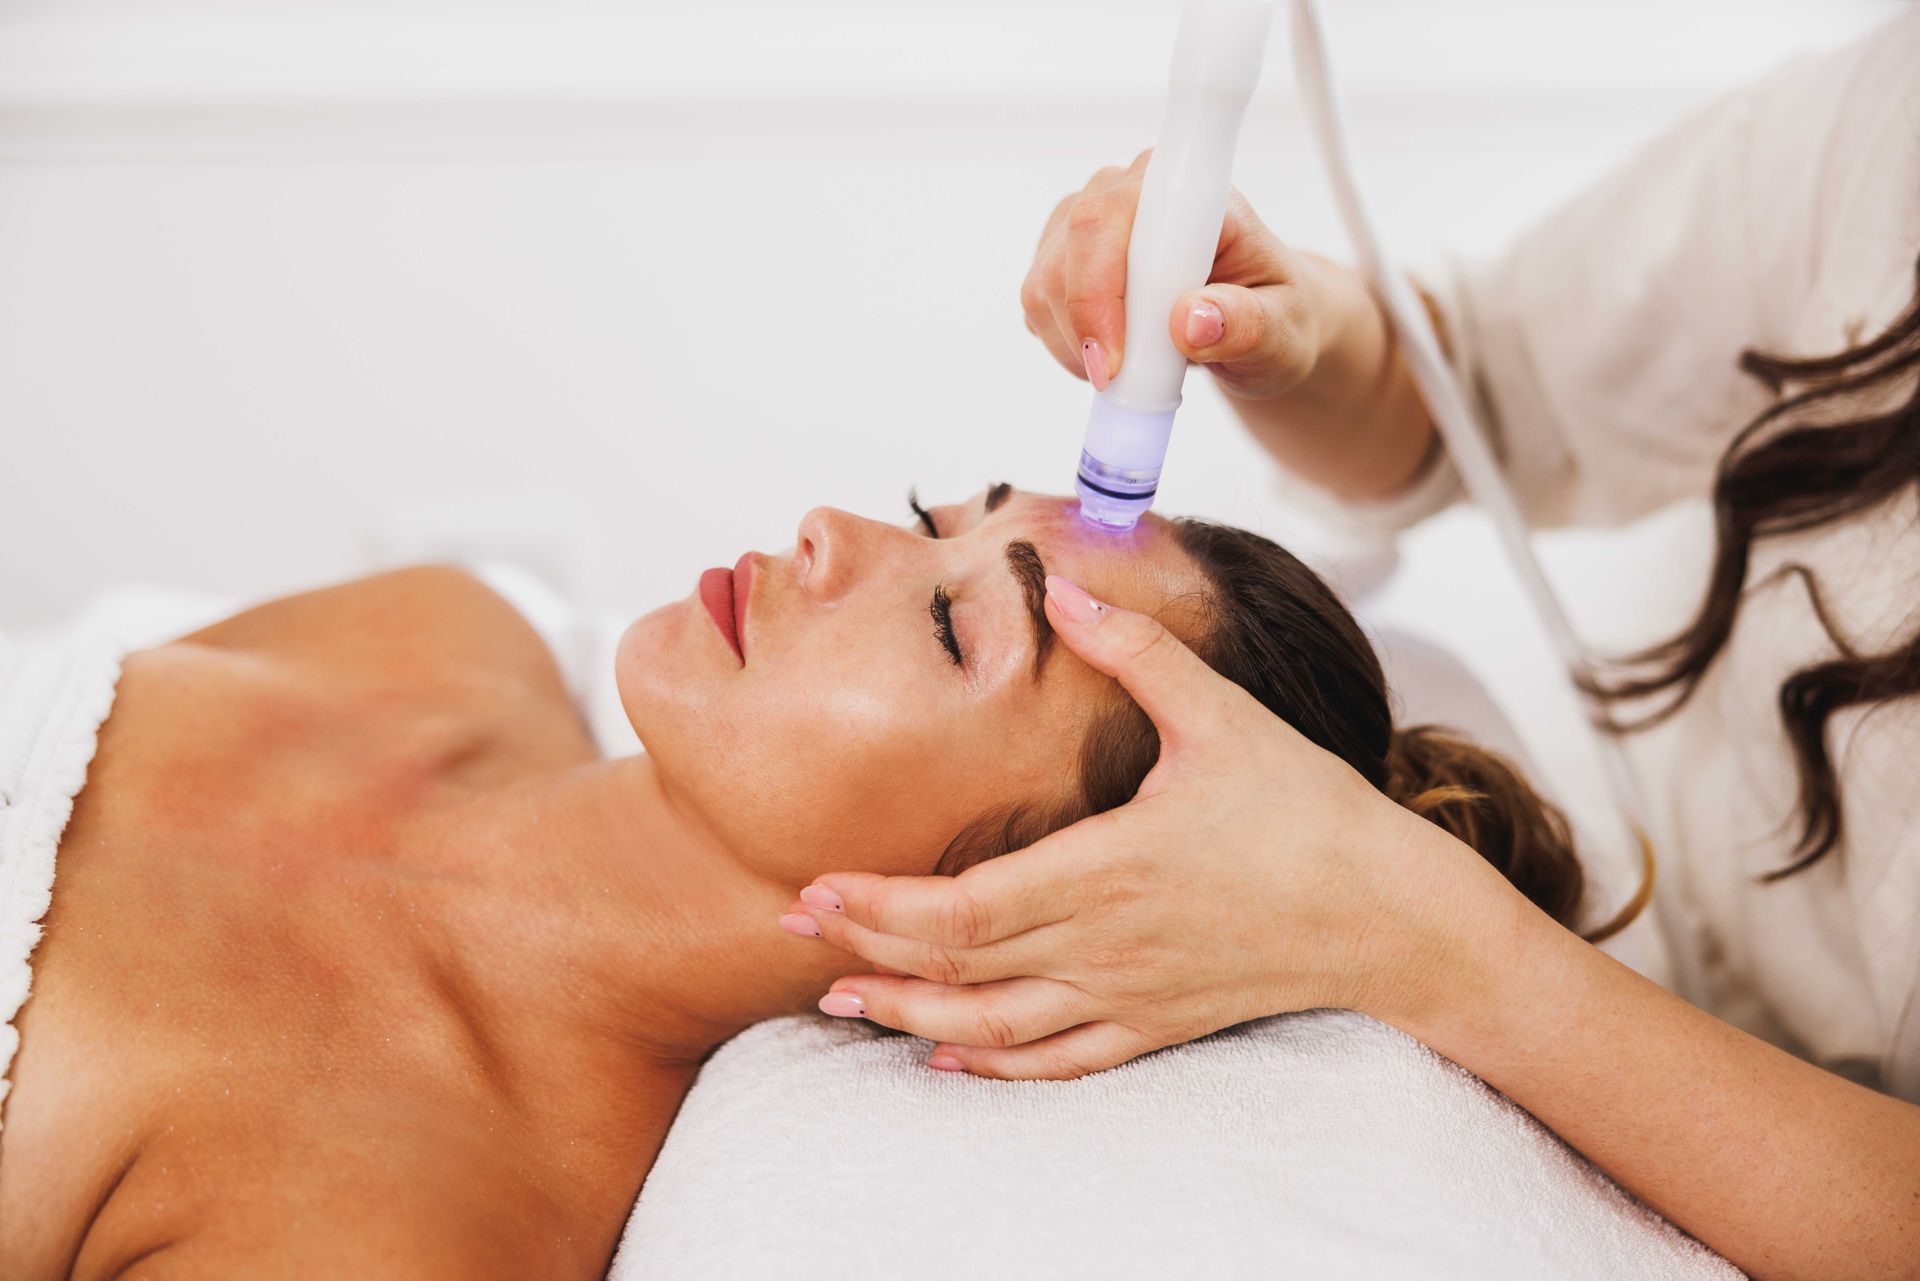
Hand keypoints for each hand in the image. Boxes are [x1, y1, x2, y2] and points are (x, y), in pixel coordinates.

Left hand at [781, 576, 1500, 1079]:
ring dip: (910, 1016)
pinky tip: (947, 1056)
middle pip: (958, 967)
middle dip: (869, 950)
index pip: (962, 908)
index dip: (880, 904)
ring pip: (994, 1027)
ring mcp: (1129, 997)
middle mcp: (1105, 947)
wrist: (1391, 916)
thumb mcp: (1223, 718)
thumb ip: (1137, 651)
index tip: (817, 885)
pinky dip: (993, 1065)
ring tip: (841, 999)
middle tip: (798, 927)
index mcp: (1109, 870)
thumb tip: (1062, 584)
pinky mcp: (1157, 1025)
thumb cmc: (1309, 812)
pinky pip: (1058, 1062)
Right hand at [1019, 150, 1328, 402]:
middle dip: (1085, 329)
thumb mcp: (1283, 332)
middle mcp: (1130, 190)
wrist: (1256, 318)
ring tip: (1132, 371)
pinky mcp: (1062, 254)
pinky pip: (1037, 305)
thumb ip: (1248, 325)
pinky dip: (1066, 347)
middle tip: (1118, 383)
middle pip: (1072, 248)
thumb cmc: (1272, 313)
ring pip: (1046, 283)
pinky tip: (1112, 355)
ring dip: (1077, 345)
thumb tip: (1193, 321)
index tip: (1115, 362)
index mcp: (1188, 192)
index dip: (1104, 289)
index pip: (1118, 215)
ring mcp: (1088, 219)